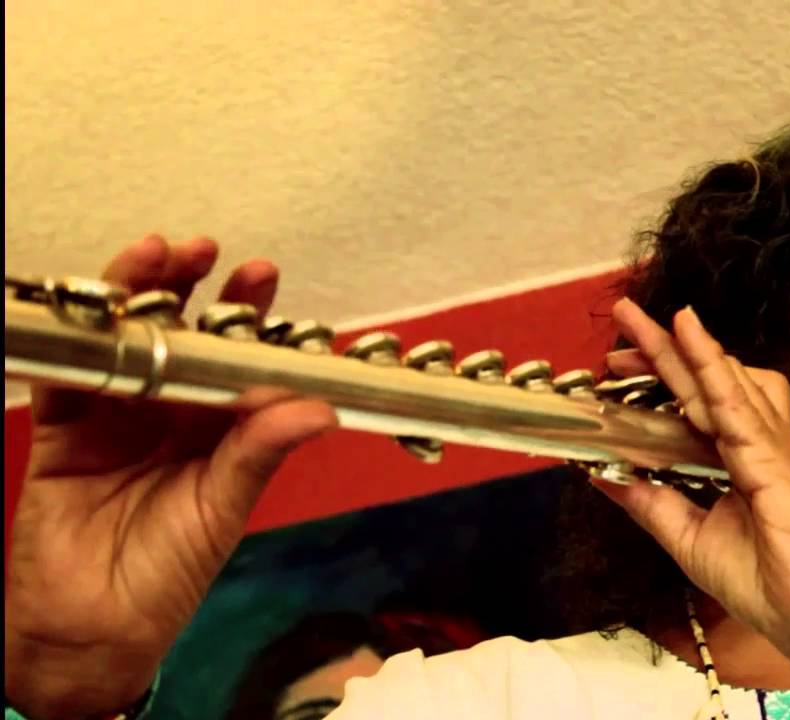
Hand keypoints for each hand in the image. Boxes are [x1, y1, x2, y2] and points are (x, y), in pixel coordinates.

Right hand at [5, 236, 337, 718]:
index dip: (247, 317)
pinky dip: (80, 337)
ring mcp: (118, 413)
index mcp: (220, 427)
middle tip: (204, 251)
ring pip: (128, 339)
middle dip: (192, 287)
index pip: (237, 359)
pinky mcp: (65, 426)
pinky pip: (70, 372)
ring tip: (155, 255)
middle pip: (181, 334)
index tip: (259, 276)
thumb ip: (260, 452)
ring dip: (138, 295)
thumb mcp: (223, 506)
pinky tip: (95, 307)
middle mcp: (172, 411)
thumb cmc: (169, 573)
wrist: (92, 626)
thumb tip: (320, 407)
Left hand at [597, 298, 789, 650]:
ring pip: (728, 384)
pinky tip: (694, 348)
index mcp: (736, 463)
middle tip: (628, 318)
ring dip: (691, 349)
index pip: (694, 404)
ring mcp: (772, 451)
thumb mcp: (690, 540)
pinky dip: (715, 377)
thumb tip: (603, 474)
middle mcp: (756, 448)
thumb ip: (650, 503)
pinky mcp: (778, 464)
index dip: (661, 376)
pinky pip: (741, 411)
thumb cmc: (774, 588)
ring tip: (657, 323)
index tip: (620, 361)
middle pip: (709, 382)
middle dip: (665, 349)